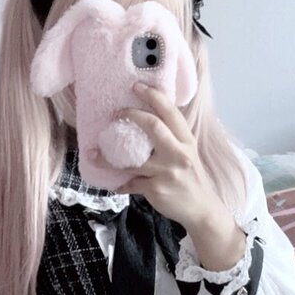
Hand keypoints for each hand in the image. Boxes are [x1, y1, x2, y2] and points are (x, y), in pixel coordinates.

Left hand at [86, 82, 222, 230]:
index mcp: (186, 140)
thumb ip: (171, 137)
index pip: (170, 112)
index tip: (136, 86)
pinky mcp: (156, 188)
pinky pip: (131, 183)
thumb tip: (147, 120)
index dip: (152, 96)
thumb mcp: (187, 152)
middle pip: (154, 127)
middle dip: (132, 115)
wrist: (201, 208)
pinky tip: (115, 183)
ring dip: (108, 158)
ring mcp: (167, 171)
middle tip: (116, 113)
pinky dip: (121, 184)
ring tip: (93, 154)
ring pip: (132, 161)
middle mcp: (178, 153)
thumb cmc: (191, 177)